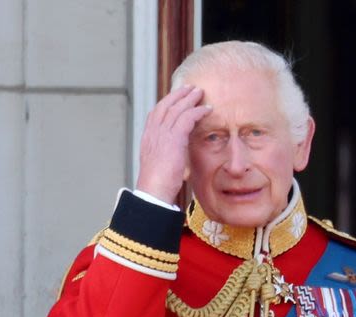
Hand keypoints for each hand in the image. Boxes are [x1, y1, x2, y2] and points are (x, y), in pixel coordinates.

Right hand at [135, 85, 212, 203]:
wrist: (154, 190)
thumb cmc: (159, 183)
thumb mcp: (161, 164)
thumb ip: (167, 154)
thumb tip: (175, 156)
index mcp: (148, 138)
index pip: (156, 114)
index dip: (167, 103)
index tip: (176, 97)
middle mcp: (153, 132)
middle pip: (165, 106)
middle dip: (178, 95)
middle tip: (190, 88)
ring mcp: (162, 134)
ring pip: (176, 109)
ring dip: (189, 99)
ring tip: (200, 92)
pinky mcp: (173, 139)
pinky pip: (186, 118)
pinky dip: (197, 111)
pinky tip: (207, 109)